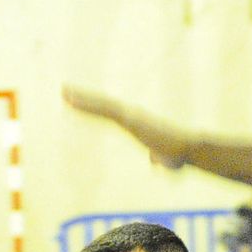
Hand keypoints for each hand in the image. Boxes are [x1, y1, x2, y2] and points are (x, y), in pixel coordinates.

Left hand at [63, 85, 192, 169]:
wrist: (188, 149)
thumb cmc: (178, 154)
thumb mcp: (164, 159)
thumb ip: (157, 158)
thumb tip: (153, 160)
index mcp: (136, 124)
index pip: (110, 114)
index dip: (94, 108)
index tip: (78, 103)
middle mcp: (131, 116)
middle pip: (103, 106)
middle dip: (84, 99)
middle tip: (64, 91)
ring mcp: (129, 116)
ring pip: (101, 106)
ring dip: (82, 99)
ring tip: (63, 92)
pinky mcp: (129, 119)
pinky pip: (105, 110)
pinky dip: (89, 105)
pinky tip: (73, 101)